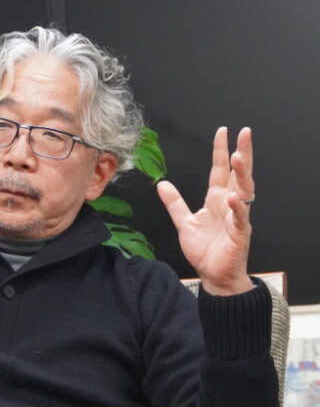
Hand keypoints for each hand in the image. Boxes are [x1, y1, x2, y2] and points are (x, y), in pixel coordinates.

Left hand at [157, 127, 254, 295]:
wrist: (213, 275)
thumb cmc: (205, 251)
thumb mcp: (184, 223)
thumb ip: (174, 203)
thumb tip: (162, 184)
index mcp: (217, 200)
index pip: (220, 170)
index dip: (220, 151)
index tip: (223, 132)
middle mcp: (229, 205)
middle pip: (238, 174)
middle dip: (242, 153)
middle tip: (245, 133)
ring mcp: (237, 218)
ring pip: (244, 191)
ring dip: (242, 174)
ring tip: (238, 157)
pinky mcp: (239, 234)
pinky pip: (240, 218)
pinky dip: (238, 208)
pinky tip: (235, 197)